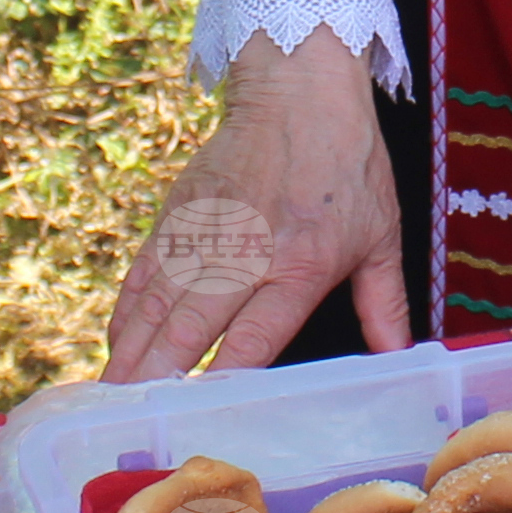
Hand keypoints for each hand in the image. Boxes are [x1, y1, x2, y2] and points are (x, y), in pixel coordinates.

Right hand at [106, 26, 408, 382]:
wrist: (300, 87)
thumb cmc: (348, 162)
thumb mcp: (381, 233)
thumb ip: (383, 302)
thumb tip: (400, 358)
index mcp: (298, 265)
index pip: (254, 335)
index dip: (224, 376)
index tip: (199, 414)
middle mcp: (244, 253)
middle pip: (191, 326)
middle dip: (160, 378)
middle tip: (134, 424)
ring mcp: (203, 233)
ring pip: (157, 305)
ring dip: (132, 354)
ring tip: (111, 400)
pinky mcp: (177, 213)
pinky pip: (144, 273)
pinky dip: (126, 311)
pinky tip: (116, 346)